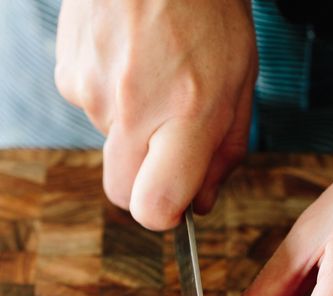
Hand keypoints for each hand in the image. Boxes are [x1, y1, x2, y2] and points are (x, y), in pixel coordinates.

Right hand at [55, 0, 256, 227]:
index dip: (165, 215)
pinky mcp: (69, 75)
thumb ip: (223, 153)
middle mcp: (133, 108)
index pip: (154, 207)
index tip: (178, 202)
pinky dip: (112, 99)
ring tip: (154, 78)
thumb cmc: (207, 11)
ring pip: (110, 148)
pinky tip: (130, 63)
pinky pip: (92, 111)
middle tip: (168, 143)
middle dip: (144, 183)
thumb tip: (200, 204)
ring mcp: (93, 92)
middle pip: (121, 193)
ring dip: (132, 130)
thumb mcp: (239, 83)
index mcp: (187, 113)